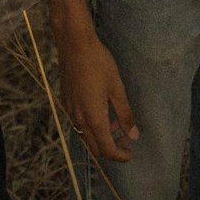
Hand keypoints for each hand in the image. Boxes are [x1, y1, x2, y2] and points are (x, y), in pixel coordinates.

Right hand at [59, 32, 138, 161]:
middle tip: (126, 139)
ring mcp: (70, 110)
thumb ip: (125, 114)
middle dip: (112, 149)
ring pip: (86, 135)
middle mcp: (79, 119)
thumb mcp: (117, 88)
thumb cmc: (98, 63)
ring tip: (116, 122)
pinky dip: (92, 125)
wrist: (74, 43)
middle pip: (95, 148)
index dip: (120, 156)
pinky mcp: (66, 100)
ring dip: (101, 136)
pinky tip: (101, 109)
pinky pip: (79, 122)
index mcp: (94, 118)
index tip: (131, 152)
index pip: (107, 150)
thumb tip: (133, 135)